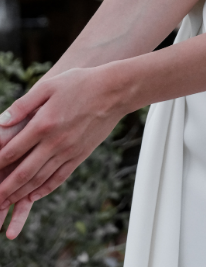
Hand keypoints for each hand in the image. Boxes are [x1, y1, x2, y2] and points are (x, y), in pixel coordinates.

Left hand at [0, 65, 123, 222]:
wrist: (114, 91)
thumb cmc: (80, 83)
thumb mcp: (49, 86)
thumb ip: (24, 104)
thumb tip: (2, 121)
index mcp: (43, 123)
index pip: (13, 150)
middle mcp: (54, 142)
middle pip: (23, 173)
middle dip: (4, 189)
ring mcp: (68, 151)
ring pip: (39, 179)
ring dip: (20, 194)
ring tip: (6, 203)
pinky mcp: (79, 155)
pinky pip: (58, 178)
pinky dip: (43, 190)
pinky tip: (33, 196)